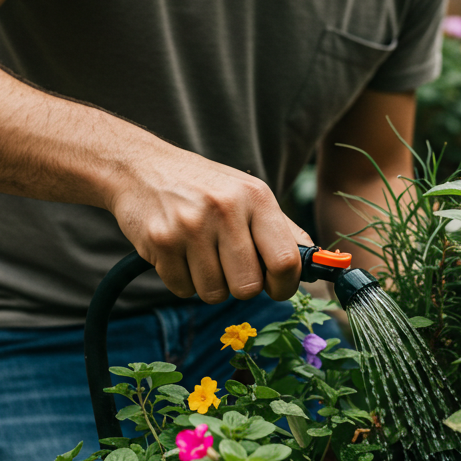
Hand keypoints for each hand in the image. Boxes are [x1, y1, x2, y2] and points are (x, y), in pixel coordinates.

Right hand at [107, 140, 310, 302]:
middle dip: (241, 286)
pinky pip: (183, 290)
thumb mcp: (247, 194)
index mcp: (256, 197)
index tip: (277, 288)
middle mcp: (225, 209)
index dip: (285, 286)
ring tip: (200, 253)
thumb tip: (320, 263)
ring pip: (214, 293)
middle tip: (229, 266)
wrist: (140, 167)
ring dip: (209, 284)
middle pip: (249, 287)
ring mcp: (190, 226)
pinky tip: (178, 252)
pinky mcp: (161, 242)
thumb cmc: (203, 187)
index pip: (286, 261)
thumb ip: (283, 230)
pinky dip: (182, 280)